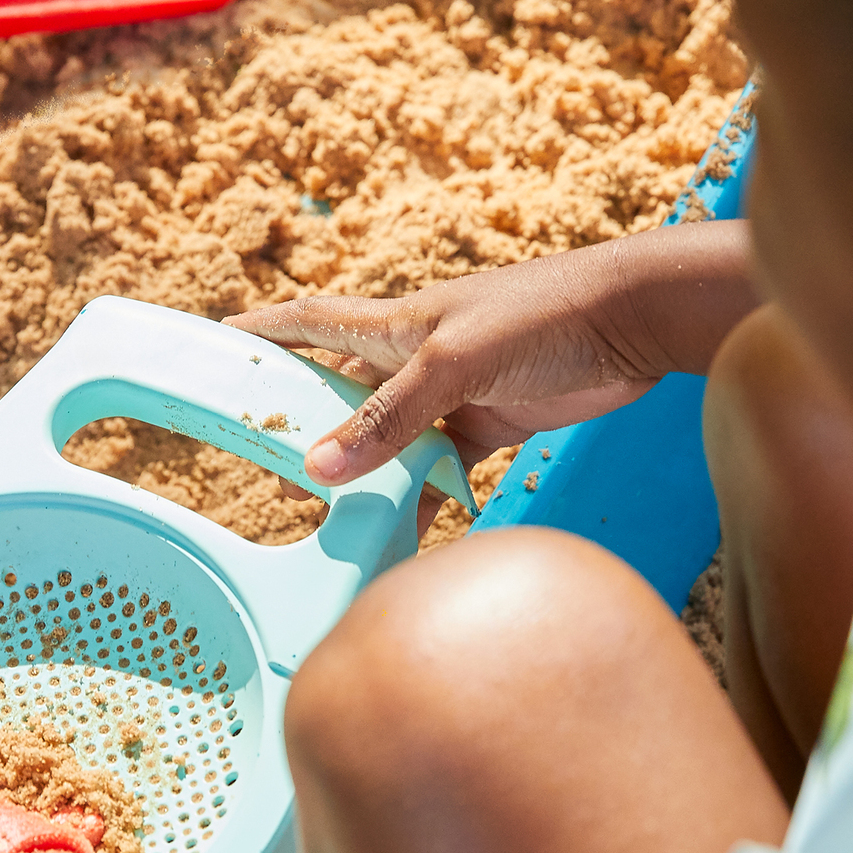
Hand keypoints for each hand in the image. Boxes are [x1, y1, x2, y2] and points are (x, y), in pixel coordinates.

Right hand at [228, 231, 754, 491]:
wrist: (636, 322)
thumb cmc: (545, 316)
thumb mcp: (455, 364)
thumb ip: (389, 418)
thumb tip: (318, 469)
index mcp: (395, 325)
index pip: (310, 322)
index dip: (263, 331)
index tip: (216, 344)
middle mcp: (415, 357)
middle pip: (340, 392)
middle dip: (303, 425)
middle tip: (264, 469)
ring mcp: (452, 393)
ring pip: (387, 438)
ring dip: (359, 473)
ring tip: (321, 516)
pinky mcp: (491, 424)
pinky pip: (437, 469)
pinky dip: (418, 500)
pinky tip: (399, 535)